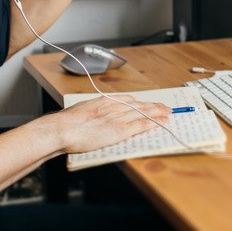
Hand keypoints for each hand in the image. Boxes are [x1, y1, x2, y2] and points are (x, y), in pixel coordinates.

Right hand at [47, 95, 170, 153]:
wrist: (63, 129)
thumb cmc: (67, 122)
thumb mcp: (82, 110)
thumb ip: (92, 111)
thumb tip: (93, 114)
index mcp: (105, 101)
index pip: (128, 100)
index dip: (140, 103)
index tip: (147, 103)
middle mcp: (115, 107)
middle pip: (139, 105)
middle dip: (154, 106)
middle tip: (165, 107)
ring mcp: (119, 118)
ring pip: (144, 113)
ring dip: (158, 113)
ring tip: (168, 113)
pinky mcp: (120, 130)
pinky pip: (142, 125)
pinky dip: (154, 123)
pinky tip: (162, 123)